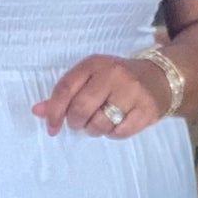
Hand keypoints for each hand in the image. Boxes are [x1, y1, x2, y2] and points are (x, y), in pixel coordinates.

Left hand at [32, 54, 170, 138]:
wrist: (159, 78)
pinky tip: (116, 123)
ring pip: (100, 124)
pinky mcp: (146, 109)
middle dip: (76, 122)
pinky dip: (113, 133)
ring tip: (100, 121)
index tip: (51, 127)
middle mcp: (113, 74)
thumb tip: (38, 111)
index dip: (54, 111)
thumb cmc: (116, 80)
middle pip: (81, 109)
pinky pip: (119, 133)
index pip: (65, 89)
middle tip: (80, 123)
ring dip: (94, 129)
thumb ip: (64, 95)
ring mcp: (131, 92)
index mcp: (94, 64)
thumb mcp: (90, 78)